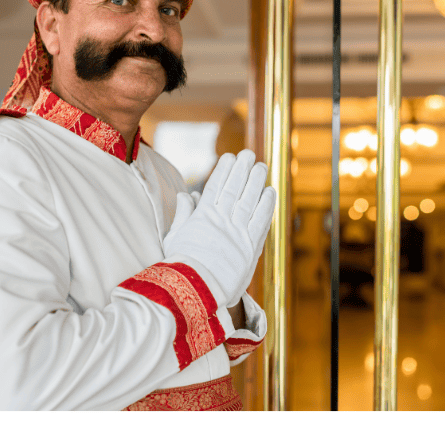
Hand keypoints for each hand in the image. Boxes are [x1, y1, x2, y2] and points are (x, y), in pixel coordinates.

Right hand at [162, 150, 276, 305]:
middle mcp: (222, 220)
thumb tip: (187, 194)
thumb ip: (183, 214)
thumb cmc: (181, 267)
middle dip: (242, 169)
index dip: (224, 170)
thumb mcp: (174, 237)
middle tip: (248, 155)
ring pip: (250, 200)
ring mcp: (238, 232)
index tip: (229, 157)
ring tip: (261, 167)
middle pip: (235, 189)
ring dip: (256, 182)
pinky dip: (266, 205)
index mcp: (203, 216)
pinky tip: (270, 192)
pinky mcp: (251, 247)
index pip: (216, 186)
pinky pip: (261, 221)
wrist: (196, 290)